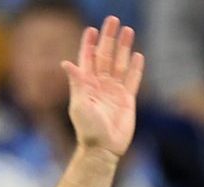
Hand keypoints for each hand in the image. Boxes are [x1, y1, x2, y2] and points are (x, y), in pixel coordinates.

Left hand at [65, 16, 143, 160]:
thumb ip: (76, 82)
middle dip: (109, 38)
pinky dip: (135, 67)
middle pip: (106, 56)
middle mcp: (100, 85)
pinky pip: (132, 80)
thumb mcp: (79, 104)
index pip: (88, 59)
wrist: (103, 149)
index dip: (90, 44)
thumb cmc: (87, 129)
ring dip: (124, 47)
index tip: (92, 29)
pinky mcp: (127, 100)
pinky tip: (138, 55)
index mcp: (86, 85)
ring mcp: (114, 92)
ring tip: (128, 30)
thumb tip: (66, 63)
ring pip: (120, 64)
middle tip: (113, 20)